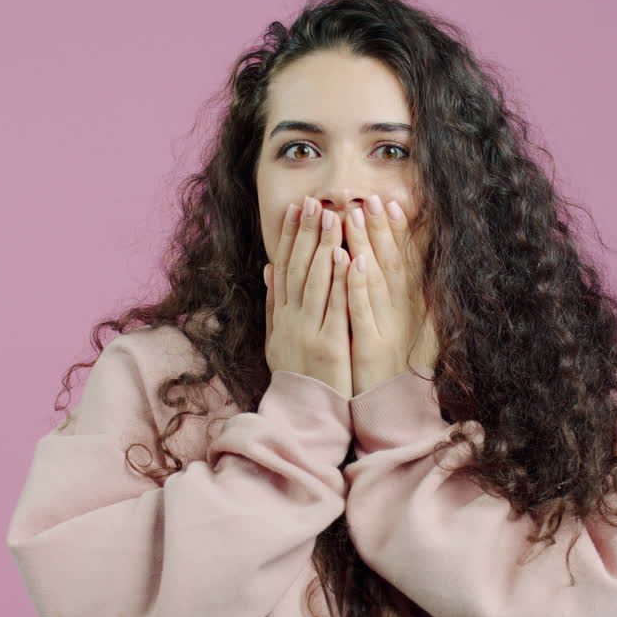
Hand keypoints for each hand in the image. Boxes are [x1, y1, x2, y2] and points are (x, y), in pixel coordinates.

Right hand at [264, 197, 353, 399]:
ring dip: (324, 246)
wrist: (302, 414)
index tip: (296, 208)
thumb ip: (274, 304)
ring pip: (316, 281)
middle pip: (299, 268)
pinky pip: (336, 307)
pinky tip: (346, 256)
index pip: (284, 267)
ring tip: (333, 217)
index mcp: (281, 316)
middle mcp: (292, 319)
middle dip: (307, 232)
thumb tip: (269, 269)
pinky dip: (341, 281)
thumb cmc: (296, 375)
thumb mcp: (277, 339)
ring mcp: (309, 331)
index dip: (289, 236)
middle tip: (314, 201)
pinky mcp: (330, 345)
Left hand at [343, 195, 439, 395]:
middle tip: (371, 198)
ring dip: (366, 245)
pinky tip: (349, 260)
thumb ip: (421, 304)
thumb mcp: (420, 335)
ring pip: (375, 279)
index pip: (405, 262)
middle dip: (380, 229)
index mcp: (412, 308)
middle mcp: (403, 314)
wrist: (400, 412)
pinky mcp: (372, 346)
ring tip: (354, 215)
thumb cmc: (407, 373)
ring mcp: (388, 328)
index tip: (389, 205)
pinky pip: (362, 310)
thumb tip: (425, 275)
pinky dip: (357, 284)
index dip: (397, 233)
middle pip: (391, 263)